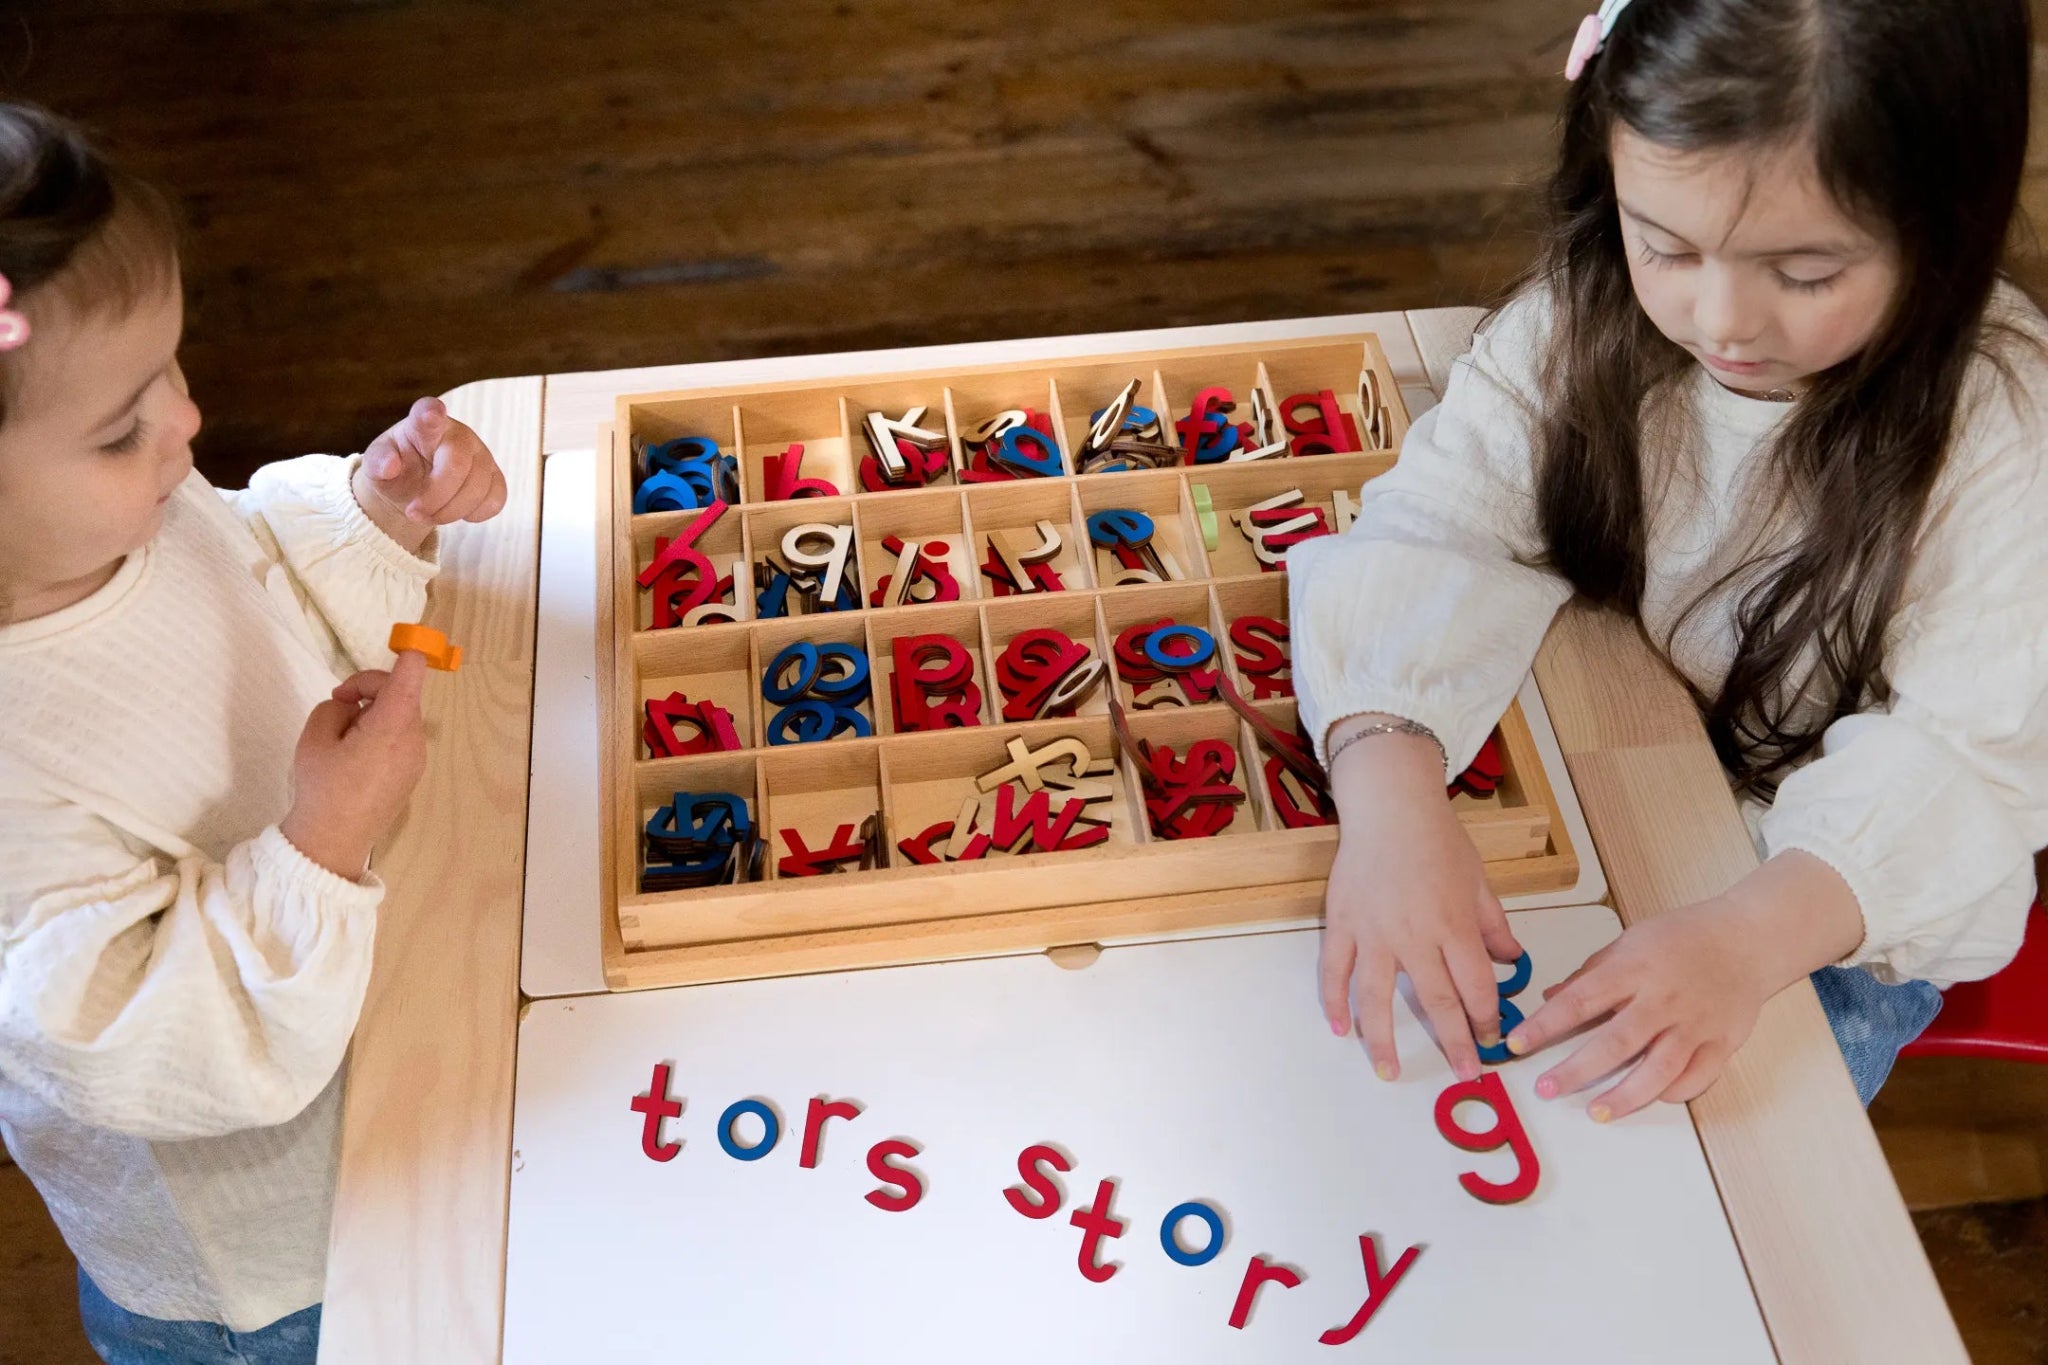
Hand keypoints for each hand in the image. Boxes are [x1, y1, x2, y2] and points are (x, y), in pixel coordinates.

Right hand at [280, 651, 429, 877]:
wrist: (332, 841)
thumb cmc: (322, 786)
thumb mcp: (315, 736)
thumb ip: (335, 707)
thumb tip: (354, 708)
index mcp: (393, 725)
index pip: (410, 675)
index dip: (408, 654)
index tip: (405, 641)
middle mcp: (414, 739)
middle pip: (400, 694)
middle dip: (369, 690)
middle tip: (336, 702)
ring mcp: (417, 758)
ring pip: (399, 716)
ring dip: (373, 714)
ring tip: (341, 738)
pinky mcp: (412, 773)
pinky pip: (400, 738)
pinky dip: (381, 733)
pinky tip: (354, 756)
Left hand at [352, 396, 506, 551]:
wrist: (415, 490)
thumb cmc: (397, 470)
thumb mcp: (377, 466)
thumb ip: (377, 462)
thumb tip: (390, 466)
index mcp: (423, 425)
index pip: (429, 413)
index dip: (431, 414)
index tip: (430, 414)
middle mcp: (458, 434)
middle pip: (457, 465)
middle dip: (435, 497)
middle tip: (413, 513)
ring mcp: (482, 455)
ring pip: (478, 488)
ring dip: (450, 512)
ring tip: (428, 516)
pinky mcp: (496, 478)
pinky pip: (495, 500)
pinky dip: (473, 514)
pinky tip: (455, 510)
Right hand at [1318, 719, 1523, 1082]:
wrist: (1389, 806)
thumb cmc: (1438, 839)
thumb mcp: (1478, 880)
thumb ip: (1494, 924)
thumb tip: (1514, 960)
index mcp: (1454, 925)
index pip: (1476, 987)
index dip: (1487, 1019)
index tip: (1492, 1040)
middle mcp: (1415, 936)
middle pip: (1436, 1002)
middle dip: (1453, 1044)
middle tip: (1463, 1075)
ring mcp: (1374, 933)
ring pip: (1377, 999)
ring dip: (1383, 1040)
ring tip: (1389, 1072)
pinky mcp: (1343, 925)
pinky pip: (1334, 971)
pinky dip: (1334, 1002)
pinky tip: (1339, 1029)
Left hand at [1505, 899, 1770, 1119]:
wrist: (1748, 939)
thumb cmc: (1682, 938)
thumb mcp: (1629, 943)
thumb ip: (1590, 974)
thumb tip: (1550, 997)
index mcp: (1634, 969)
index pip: (1580, 1001)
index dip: (1545, 1025)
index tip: (1517, 1044)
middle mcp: (1663, 1000)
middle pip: (1616, 1042)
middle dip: (1577, 1070)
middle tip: (1546, 1089)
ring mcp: (1695, 1024)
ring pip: (1659, 1068)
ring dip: (1626, 1095)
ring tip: (1596, 1112)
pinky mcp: (1722, 1042)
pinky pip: (1698, 1077)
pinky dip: (1675, 1091)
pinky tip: (1651, 1098)